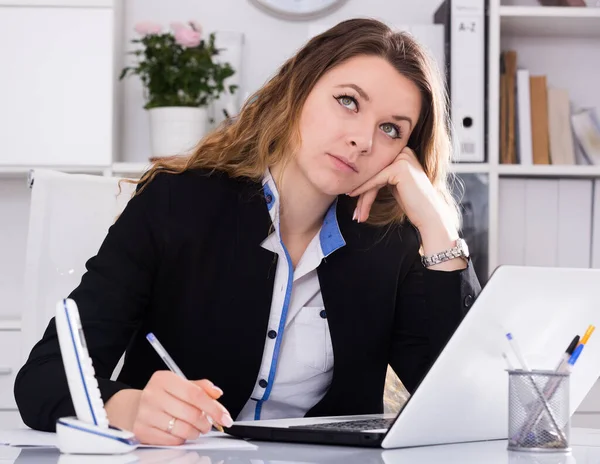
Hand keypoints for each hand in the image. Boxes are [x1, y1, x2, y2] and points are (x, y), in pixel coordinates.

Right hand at [105, 371, 232, 445]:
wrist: (136, 408)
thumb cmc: (163, 396)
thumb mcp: (181, 385)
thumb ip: (201, 387)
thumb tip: (217, 393)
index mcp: (164, 379)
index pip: (195, 394)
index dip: (214, 407)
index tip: (225, 417)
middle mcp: (152, 394)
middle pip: (191, 413)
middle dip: (206, 422)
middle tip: (207, 423)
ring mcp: (146, 414)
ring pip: (183, 429)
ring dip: (196, 432)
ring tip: (195, 428)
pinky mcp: (142, 431)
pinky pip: (173, 440)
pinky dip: (182, 438)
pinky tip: (180, 431)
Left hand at [349, 147, 455, 235]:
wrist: (430, 215)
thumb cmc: (413, 203)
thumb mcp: (394, 185)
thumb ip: (381, 176)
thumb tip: (357, 176)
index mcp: (402, 153)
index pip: (377, 168)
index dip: (363, 184)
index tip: (352, 197)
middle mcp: (404, 151)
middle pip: (374, 172)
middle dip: (362, 192)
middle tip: (355, 212)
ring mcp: (403, 158)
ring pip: (373, 177)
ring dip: (363, 198)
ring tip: (357, 215)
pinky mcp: (399, 167)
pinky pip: (375, 180)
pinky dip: (364, 191)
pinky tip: (355, 198)